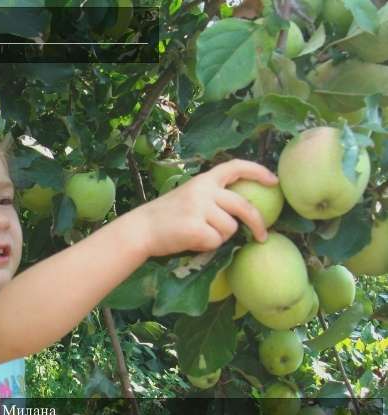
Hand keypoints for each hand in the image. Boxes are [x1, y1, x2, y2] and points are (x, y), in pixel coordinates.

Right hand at [134, 159, 277, 256]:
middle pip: (243, 206)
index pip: (235, 167)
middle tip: (262, 236)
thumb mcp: (188, 198)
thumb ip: (212, 199)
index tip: (274, 181)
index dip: (257, 171)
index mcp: (203, 180)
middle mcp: (203, 191)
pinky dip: (208, 246)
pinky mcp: (195, 228)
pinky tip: (191, 241)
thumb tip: (242, 214)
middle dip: (257, 223)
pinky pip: (217, 242)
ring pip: (231, 228)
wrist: (140, 229)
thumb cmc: (165, 217)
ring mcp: (199, 209)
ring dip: (220, 237)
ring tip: (199, 235)